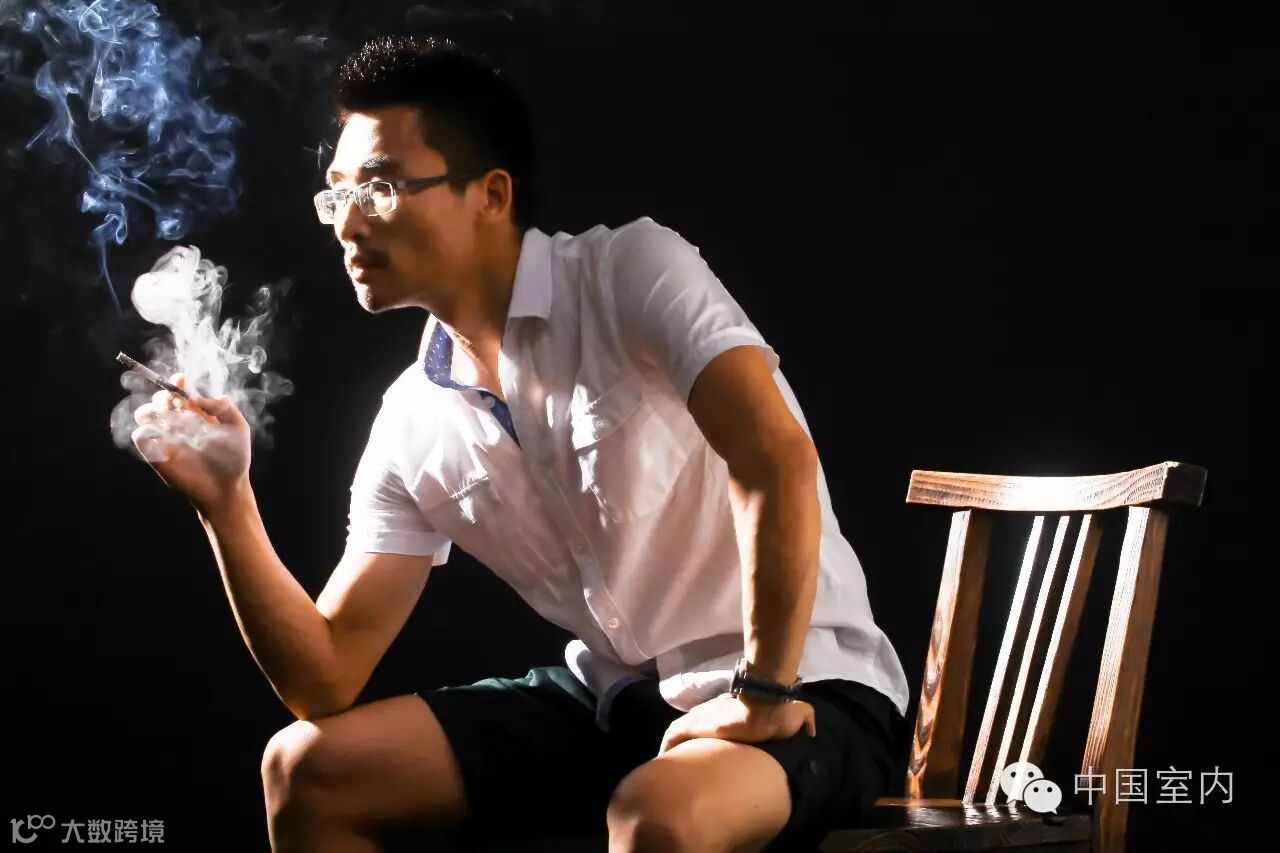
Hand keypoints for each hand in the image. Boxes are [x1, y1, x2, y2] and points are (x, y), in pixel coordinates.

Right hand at [130, 373, 251, 516]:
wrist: (227, 488)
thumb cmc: (234, 458)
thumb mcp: (238, 427)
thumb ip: (223, 406)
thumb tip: (196, 398)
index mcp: (197, 413)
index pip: (179, 390)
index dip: (177, 382)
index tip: (180, 379)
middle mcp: (179, 423)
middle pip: (158, 399)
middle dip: (163, 395)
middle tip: (175, 402)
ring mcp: (166, 438)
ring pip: (143, 414)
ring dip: (152, 410)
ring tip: (169, 417)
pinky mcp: (156, 455)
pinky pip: (140, 436)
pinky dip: (148, 430)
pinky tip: (167, 436)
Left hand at [658, 692, 815, 754]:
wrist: (764, 704)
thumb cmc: (776, 711)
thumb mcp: (798, 714)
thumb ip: (806, 719)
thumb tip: (812, 730)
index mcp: (733, 712)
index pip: (718, 725)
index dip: (714, 739)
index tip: (712, 755)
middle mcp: (713, 712)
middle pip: (696, 729)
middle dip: (693, 746)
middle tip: (692, 765)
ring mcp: (701, 716)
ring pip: (681, 733)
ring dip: (677, 747)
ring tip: (674, 768)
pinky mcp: (692, 724)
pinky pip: (673, 735)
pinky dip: (668, 746)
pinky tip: (664, 760)